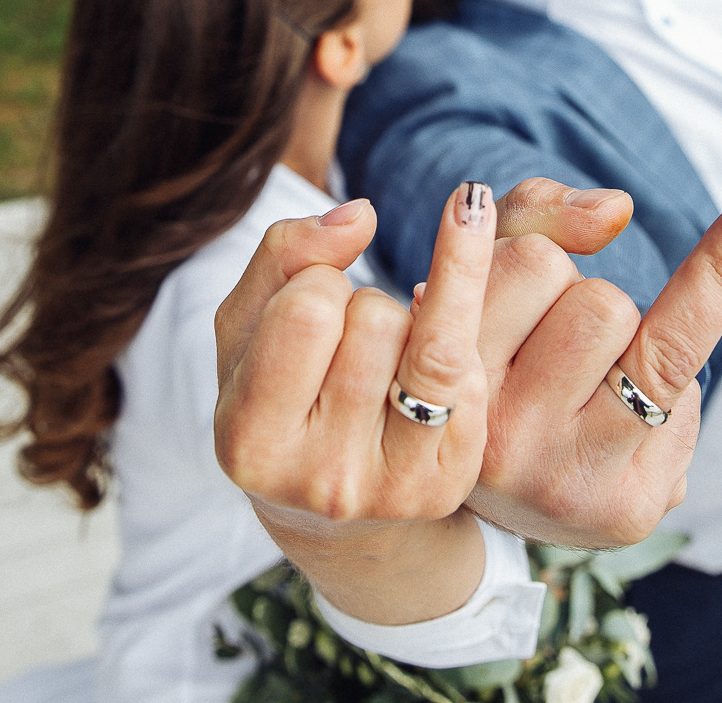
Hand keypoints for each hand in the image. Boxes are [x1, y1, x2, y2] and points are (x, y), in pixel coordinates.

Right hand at [213, 183, 496, 622]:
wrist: (323, 506)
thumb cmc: (279, 390)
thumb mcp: (248, 321)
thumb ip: (285, 252)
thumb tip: (363, 215)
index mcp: (250, 442)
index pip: (308, 308)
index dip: (318, 279)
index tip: (313, 296)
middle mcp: (321, 480)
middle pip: (376, 320)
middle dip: (365, 304)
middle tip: (347, 341)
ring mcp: (391, 491)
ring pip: (434, 344)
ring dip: (411, 324)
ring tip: (383, 357)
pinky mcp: (449, 485)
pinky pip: (473, 376)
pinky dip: (456, 347)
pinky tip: (423, 366)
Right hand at [458, 180, 721, 547]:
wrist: (494, 499)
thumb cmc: (496, 352)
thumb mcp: (489, 270)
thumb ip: (537, 213)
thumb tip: (617, 210)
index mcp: (449, 373)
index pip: (534, 262)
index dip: (557, 232)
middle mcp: (500, 442)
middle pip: (602, 303)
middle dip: (589, 301)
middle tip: (549, 349)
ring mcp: (566, 484)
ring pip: (653, 344)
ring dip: (632, 343)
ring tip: (583, 386)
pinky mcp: (630, 513)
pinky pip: (686, 404)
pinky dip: (665, 396)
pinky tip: (616, 427)